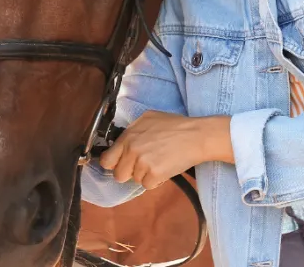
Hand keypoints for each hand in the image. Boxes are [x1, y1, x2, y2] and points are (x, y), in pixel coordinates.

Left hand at [98, 111, 232, 189]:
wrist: (196, 136)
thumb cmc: (175, 125)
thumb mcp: (149, 118)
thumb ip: (132, 131)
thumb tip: (122, 143)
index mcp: (128, 136)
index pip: (107, 160)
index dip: (114, 164)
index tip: (121, 164)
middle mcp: (132, 150)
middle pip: (119, 175)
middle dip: (130, 172)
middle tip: (144, 165)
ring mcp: (142, 163)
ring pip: (136, 180)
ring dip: (145, 175)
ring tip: (159, 162)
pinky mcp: (154, 174)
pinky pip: (148, 185)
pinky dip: (156, 181)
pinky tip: (164, 169)